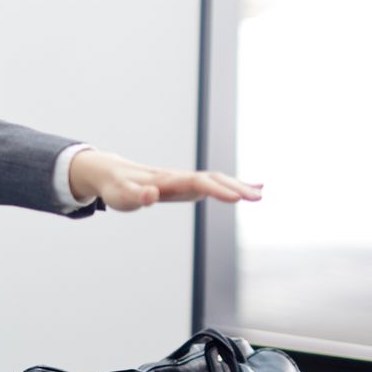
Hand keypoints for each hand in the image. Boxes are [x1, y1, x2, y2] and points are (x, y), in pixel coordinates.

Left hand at [68, 149, 262, 211]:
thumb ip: (137, 196)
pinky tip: (254, 188)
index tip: (237, 198)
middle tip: (258, 198)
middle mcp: (179, 178)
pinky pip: (214, 183)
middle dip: (236, 187)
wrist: (111, 173)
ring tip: (261, 195)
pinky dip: (234, 184)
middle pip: (212, 179)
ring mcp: (184, 180)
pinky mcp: (186, 185)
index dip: (217, 190)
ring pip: (216, 180)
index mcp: (166, 181)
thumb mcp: (121, 196)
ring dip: (239, 185)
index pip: (197, 183)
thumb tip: (151, 195)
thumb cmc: (115, 188)